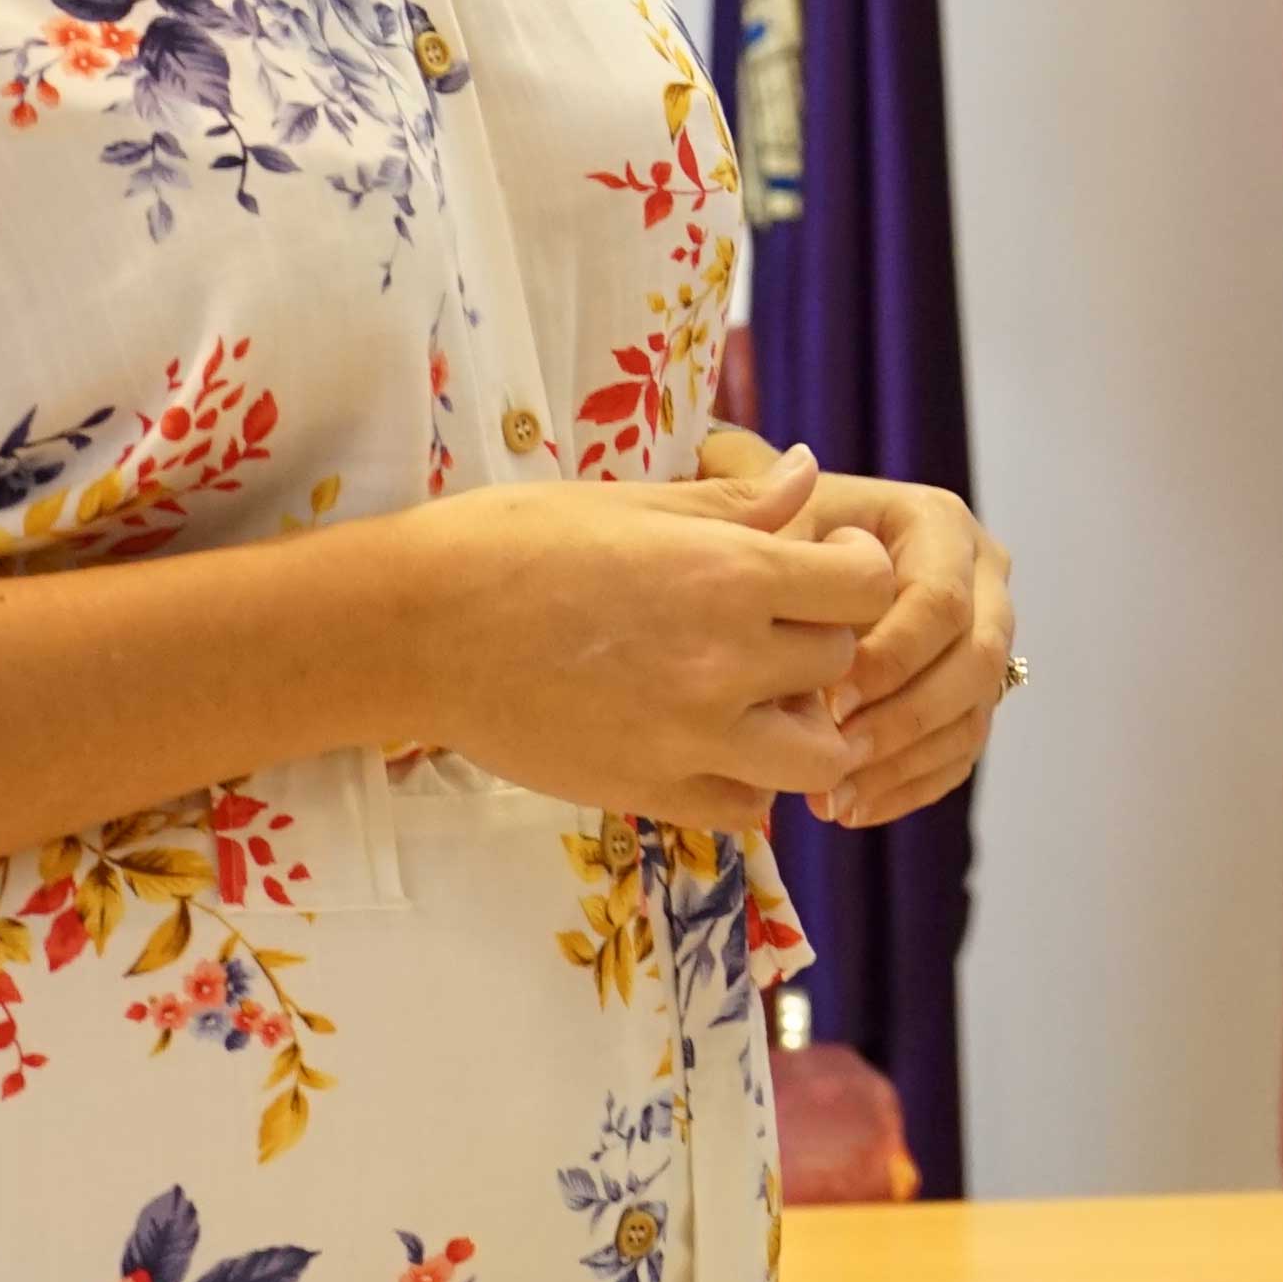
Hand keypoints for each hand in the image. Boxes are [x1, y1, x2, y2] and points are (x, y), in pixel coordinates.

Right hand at [395, 447, 901, 833]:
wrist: (416, 629)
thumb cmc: (514, 542)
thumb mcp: (634, 501)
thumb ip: (736, 504)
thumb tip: (810, 472)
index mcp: (729, 574)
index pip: (866, 586)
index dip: (856, 571)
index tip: (827, 565)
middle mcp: (725, 662)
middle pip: (842, 664)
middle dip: (824, 641)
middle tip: (783, 625)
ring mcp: (689, 739)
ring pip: (815, 757)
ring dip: (803, 726)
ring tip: (763, 699)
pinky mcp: (647, 792)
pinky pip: (746, 809)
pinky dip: (747, 782)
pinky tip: (714, 743)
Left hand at [792, 464, 1014, 830]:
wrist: (782, 561)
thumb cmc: (771, 539)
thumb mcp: (774, 526)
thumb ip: (785, 544)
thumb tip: (813, 587)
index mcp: (939, 524)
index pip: (941, 600)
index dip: (893, 658)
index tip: (830, 700)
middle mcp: (980, 576)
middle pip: (976, 659)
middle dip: (906, 718)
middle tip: (837, 756)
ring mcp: (983, 636)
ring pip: (974, 712)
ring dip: (906, 763)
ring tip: (834, 799)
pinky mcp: (970, 690)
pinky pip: (962, 748)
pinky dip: (911, 785)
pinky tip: (853, 808)